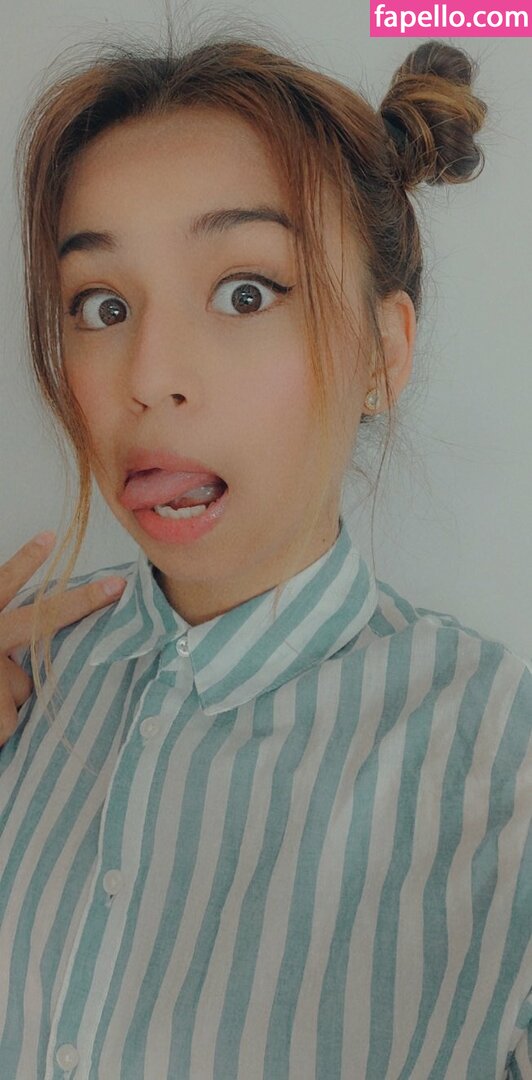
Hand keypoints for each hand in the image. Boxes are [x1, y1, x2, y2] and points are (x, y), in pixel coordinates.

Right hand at [0, 531, 125, 746]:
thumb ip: (4, 644)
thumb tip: (30, 666)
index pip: (1, 585)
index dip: (24, 560)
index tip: (50, 537)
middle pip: (40, 618)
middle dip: (82, 601)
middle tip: (116, 586)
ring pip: (23, 684)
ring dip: (7, 701)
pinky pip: (11, 720)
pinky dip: (0, 731)